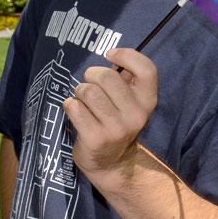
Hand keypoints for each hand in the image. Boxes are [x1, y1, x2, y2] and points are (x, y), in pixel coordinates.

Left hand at [63, 47, 157, 183]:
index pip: (147, 69)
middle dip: (91, 76)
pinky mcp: (96, 138)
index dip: (127, 55)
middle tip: (89, 86)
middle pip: (108, 77)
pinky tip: (75, 112)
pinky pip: (75, 108)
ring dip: (79, 92)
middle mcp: (136, 115)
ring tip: (82, 101)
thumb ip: (125, 80)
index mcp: (147, 101)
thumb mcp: (129, 102)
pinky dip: (70, 105)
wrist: (111, 163)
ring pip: (88, 91)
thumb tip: (111, 55)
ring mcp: (116, 129)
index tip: (110, 55)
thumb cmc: (115, 122)